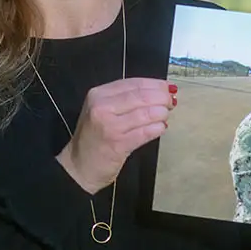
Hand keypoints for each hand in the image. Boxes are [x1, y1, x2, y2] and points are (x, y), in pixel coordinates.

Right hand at [57, 78, 175, 193]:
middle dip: (162, 98)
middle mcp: (101, 107)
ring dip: (161, 114)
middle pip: (141, 96)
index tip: (167, 88)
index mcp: (98, 94)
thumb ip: (125, 99)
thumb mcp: (102, 110)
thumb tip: (160, 90)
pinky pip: (145, 132)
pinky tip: (160, 128)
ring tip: (164, 116)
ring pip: (145, 113)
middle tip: (171, 102)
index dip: (155, 84)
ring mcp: (109, 126)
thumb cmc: (94, 136)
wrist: (79, 165)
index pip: (133, 83)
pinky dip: (157, 129)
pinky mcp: (118, 144)